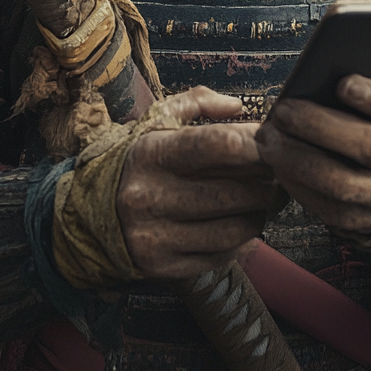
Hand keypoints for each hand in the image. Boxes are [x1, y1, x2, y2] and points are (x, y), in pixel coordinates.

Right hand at [116, 87, 277, 278]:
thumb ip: (199, 103)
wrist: (92, 213)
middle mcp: (151, 197)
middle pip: (233, 191)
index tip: (271, 142)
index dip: (251, 144)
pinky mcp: (165, 268)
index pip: (213, 146)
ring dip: (260, 212)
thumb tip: (238, 106)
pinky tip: (242, 222)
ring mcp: (157, 236)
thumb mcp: (158, 120)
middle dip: (266, 181)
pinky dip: (243, 239)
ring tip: (263, 197)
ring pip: (235, 228)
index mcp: (152, 154)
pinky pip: (223, 255)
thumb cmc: (140, 160)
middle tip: (278, 172)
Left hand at [255, 74, 370, 235]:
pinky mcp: (366, 221)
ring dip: (296, 159)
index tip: (343, 84)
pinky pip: (328, 208)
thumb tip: (310, 81)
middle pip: (370, 146)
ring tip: (269, 139)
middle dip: (318, 127)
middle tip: (282, 112)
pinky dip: (297, 184)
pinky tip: (277, 165)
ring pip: (342, 183)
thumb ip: (356, 92)